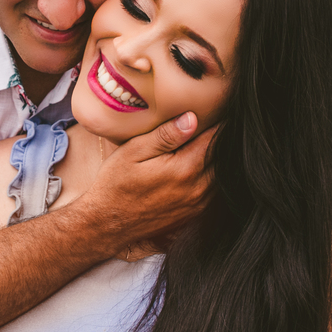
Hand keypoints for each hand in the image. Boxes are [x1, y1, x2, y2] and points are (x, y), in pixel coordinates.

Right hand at [77, 111, 214, 248]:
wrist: (108, 223)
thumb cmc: (116, 184)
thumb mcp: (134, 152)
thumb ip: (165, 136)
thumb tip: (192, 118)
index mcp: (184, 169)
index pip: (215, 139)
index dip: (219, 122)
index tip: (218, 108)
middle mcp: (197, 188)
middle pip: (224, 158)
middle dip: (221, 139)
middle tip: (215, 122)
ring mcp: (198, 204)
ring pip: (223, 175)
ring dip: (218, 158)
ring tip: (207, 141)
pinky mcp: (194, 213)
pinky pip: (215, 190)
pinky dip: (213, 175)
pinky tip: (199, 165)